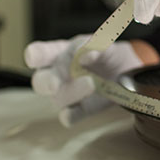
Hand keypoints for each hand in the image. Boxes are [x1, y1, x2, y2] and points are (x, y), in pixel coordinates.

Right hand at [24, 35, 144, 126]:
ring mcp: (66, 94)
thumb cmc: (105, 53)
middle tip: (54, 83)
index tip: (34, 57)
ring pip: (58, 99)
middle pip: (41, 82)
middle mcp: (56, 75)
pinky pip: (69, 116)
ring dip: (71, 93)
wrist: (124, 70)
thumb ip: (94, 45)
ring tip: (91, 84)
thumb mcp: (103, 43)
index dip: (34, 55)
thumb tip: (84, 55)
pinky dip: (70, 116)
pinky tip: (75, 112)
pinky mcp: (79, 110)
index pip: (38, 53)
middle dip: (47, 82)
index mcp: (56, 53)